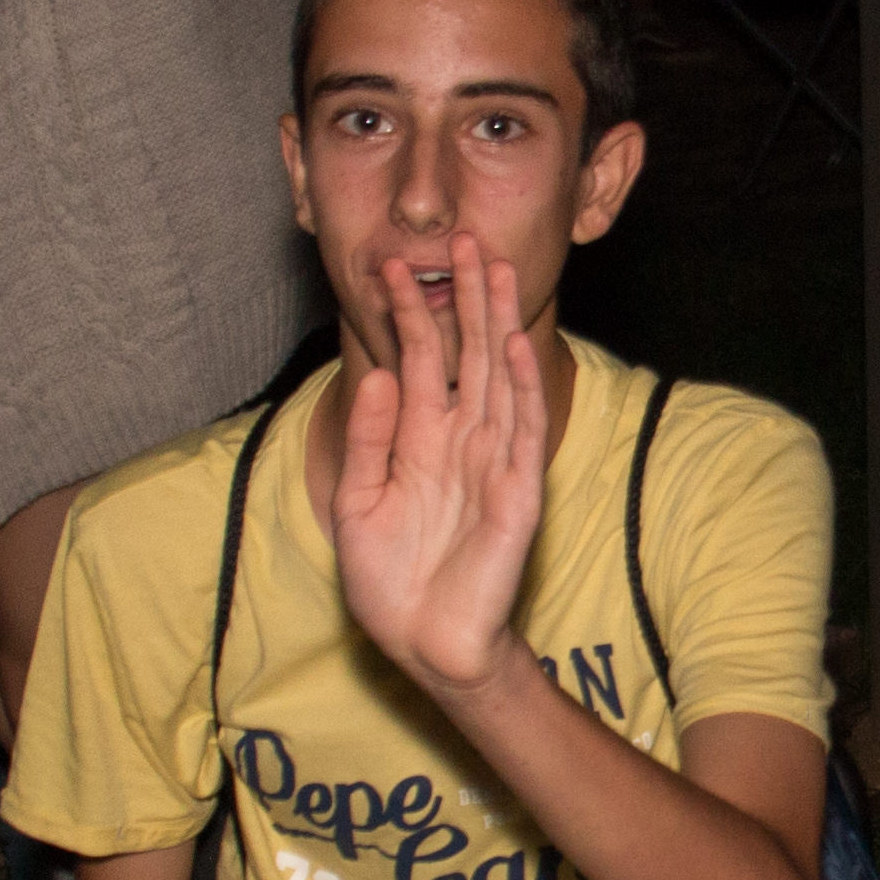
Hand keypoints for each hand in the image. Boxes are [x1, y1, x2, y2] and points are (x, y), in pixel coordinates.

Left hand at [328, 231, 548, 704]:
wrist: (424, 643)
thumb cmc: (390, 580)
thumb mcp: (358, 502)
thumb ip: (367, 439)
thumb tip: (378, 373)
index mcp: (421, 440)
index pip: (420, 361)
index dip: (408, 313)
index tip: (389, 264)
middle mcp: (461, 441)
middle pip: (468, 353)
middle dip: (465, 295)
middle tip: (461, 235)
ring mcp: (493, 462)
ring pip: (499, 378)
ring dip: (497, 323)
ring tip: (494, 267)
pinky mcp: (518, 492)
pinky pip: (521, 432)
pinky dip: (520, 387)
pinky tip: (513, 344)